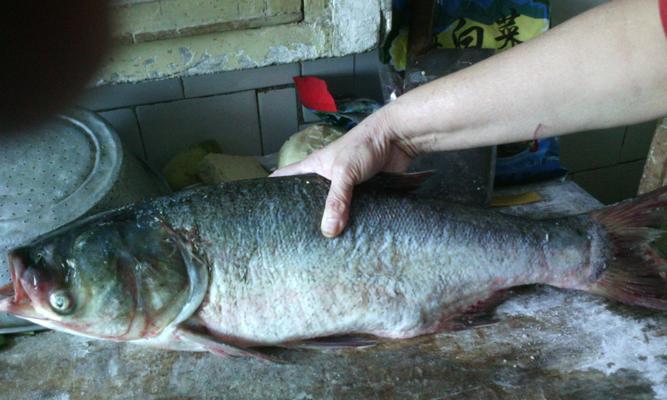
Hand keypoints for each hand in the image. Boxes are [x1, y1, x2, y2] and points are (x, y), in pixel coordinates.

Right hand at [271, 110, 415, 236]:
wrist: (398, 139)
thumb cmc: (364, 146)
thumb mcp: (344, 172)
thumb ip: (337, 200)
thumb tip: (328, 232)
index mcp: (313, 167)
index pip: (284, 179)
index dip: (272, 192)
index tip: (261, 211)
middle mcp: (326, 178)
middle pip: (308, 199)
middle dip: (303, 217)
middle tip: (292, 240)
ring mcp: (346, 188)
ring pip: (332, 209)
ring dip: (330, 223)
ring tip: (318, 247)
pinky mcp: (364, 195)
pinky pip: (354, 212)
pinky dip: (351, 223)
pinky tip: (348, 240)